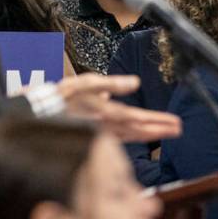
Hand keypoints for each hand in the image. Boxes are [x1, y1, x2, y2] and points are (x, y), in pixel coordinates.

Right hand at [53, 74, 181, 141]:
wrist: (39, 112)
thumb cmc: (62, 96)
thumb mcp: (85, 84)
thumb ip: (111, 84)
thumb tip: (135, 82)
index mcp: (107, 113)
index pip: (139, 119)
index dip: (158, 122)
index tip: (175, 124)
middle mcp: (107, 125)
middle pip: (139, 130)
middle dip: (160, 130)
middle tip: (179, 129)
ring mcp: (102, 130)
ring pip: (132, 134)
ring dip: (151, 133)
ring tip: (169, 131)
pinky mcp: (96, 131)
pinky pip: (121, 136)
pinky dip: (134, 135)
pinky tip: (143, 133)